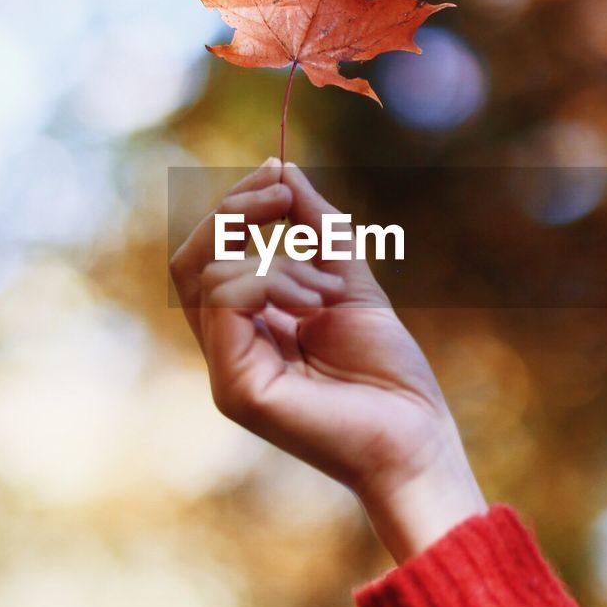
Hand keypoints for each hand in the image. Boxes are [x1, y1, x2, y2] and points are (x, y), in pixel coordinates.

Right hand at [169, 159, 485, 560]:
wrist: (417, 439)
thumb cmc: (390, 374)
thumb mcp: (351, 280)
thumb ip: (316, 228)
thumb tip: (282, 167)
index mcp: (249, 329)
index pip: (210, 255)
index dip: (236, 206)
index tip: (278, 171)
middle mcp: (229, 350)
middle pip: (188, 261)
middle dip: (233, 213)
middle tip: (283, 196)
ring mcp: (227, 372)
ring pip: (203, 275)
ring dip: (271, 257)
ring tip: (328, 286)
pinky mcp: (237, 389)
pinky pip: (225, 302)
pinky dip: (271, 281)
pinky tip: (317, 301)